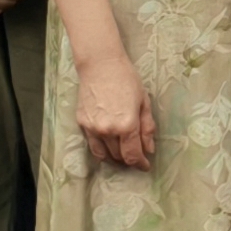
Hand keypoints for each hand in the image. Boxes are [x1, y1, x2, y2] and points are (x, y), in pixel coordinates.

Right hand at [72, 46, 158, 169]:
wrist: (100, 65)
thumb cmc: (126, 79)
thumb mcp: (144, 102)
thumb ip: (147, 128)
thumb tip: (149, 149)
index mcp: (127, 125)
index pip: (133, 155)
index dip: (140, 163)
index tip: (145, 165)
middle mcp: (108, 131)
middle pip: (119, 156)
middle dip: (129, 159)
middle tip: (136, 155)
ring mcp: (92, 128)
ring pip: (104, 154)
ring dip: (115, 157)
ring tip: (122, 153)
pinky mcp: (82, 123)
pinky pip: (92, 145)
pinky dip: (101, 149)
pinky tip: (108, 144)